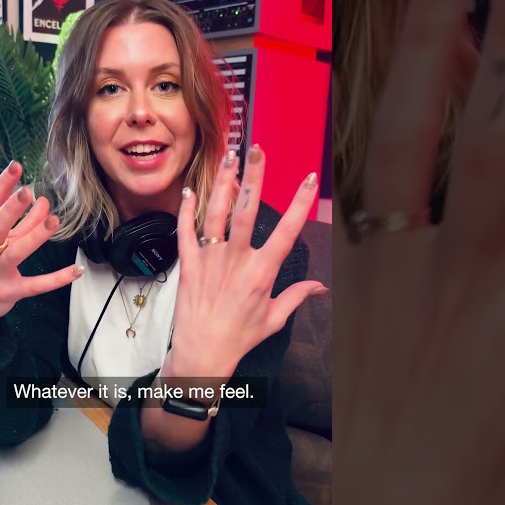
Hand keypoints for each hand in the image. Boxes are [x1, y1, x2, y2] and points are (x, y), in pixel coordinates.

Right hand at [0, 161, 81, 332]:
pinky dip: (57, 278)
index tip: (15, 167)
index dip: (1, 185)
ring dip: (34, 236)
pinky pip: (35, 285)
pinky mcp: (10, 292)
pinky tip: (76, 270)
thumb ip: (20, 223)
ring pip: (16, 253)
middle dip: (10, 208)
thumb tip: (42, 200)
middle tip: (27, 191)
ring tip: (53, 221)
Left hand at [168, 145, 327, 380]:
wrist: (201, 354)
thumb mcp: (274, 319)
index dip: (300, 203)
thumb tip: (319, 287)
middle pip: (246, 211)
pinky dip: (186, 210)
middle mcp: (236, 261)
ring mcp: (209, 260)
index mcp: (261, 273)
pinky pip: (185, 231)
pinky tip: (189, 190)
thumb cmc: (239, 338)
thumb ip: (296, 296)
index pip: (286, 231)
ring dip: (222, 182)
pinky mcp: (188, 264)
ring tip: (229, 156)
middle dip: (254, 177)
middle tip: (258, 150)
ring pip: (215, 213)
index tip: (310, 179)